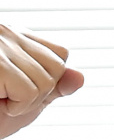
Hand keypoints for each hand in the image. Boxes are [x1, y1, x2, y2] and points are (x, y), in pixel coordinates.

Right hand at [0, 25, 83, 139]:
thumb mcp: (26, 99)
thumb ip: (54, 87)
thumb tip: (81, 77)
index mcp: (13, 36)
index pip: (60, 54)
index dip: (47, 80)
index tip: (15, 88)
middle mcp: (5, 33)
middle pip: (57, 68)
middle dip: (37, 94)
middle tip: (4, 98)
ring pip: (46, 81)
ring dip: (24, 103)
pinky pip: (30, 92)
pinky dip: (16, 107)